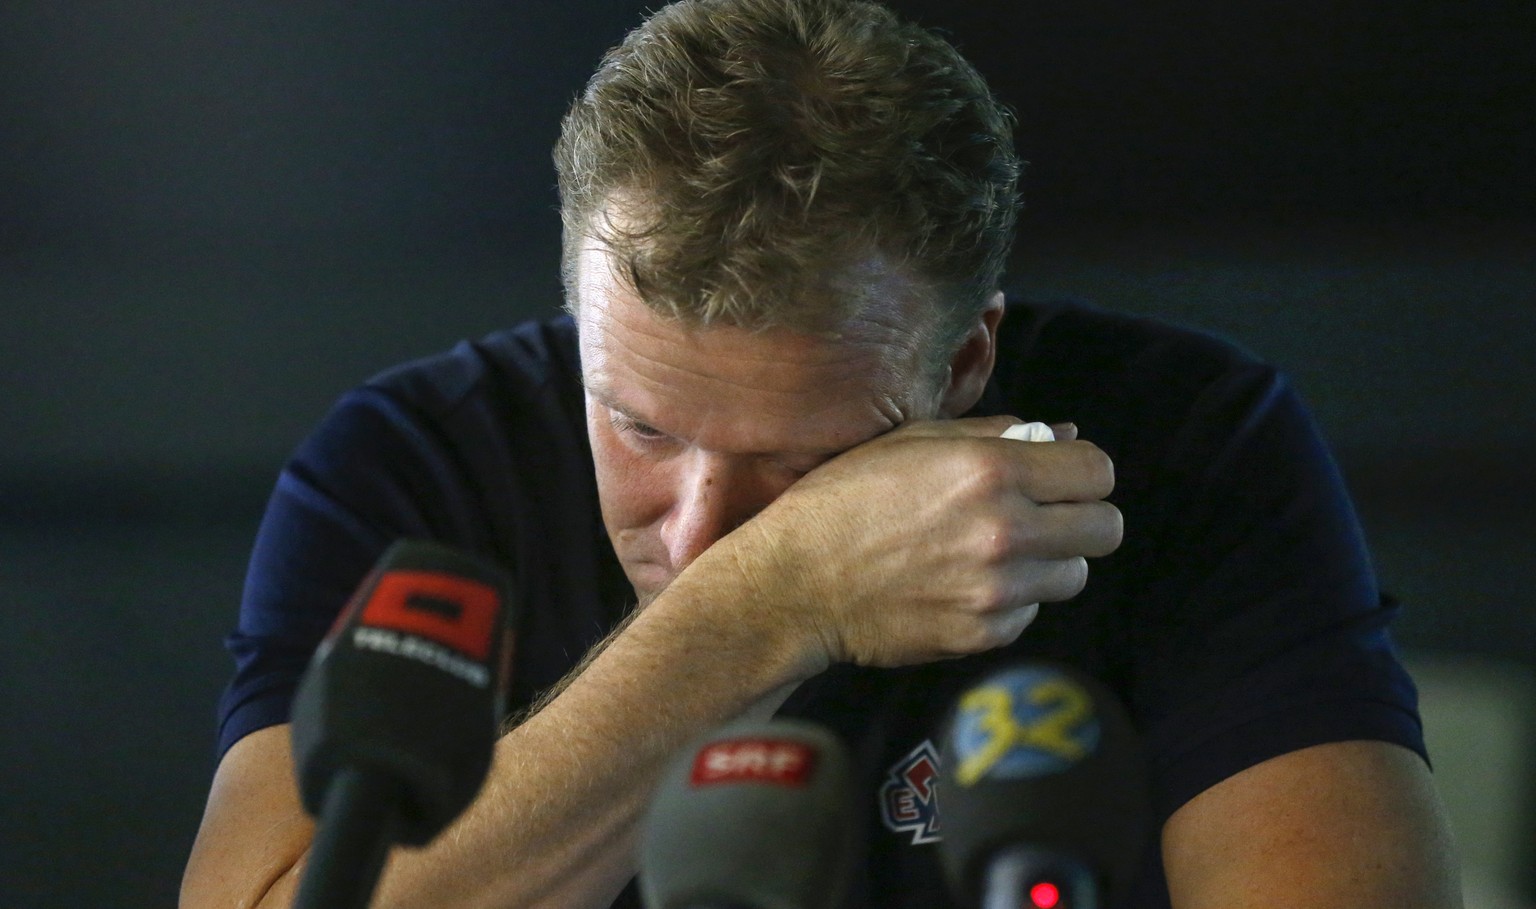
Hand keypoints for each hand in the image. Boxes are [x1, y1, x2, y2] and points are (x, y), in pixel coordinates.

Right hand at [718, 415, 1122, 672]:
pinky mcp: (982, 635)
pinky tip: (963, 584)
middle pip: (1106, 529)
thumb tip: (1064, 433)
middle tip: (1044, 515)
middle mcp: (1004, 531)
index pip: (1098, 471)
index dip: (1082, 470)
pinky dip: (1011, 601)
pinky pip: (1031, 613)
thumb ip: (995, 434)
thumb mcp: (911, 441)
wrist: (793, 584)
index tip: (1058, 476)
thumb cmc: (844, 500)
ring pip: (1074, 575)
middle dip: (1081, 517)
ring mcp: (996, 591)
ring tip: (996, 551)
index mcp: (990, 471)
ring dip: (1049, 561)